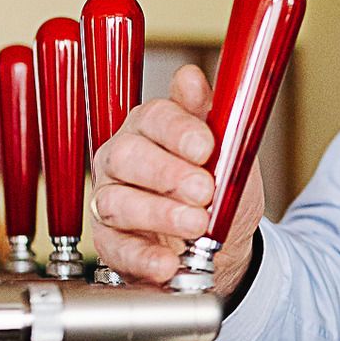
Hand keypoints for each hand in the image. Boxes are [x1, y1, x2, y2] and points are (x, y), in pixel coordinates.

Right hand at [89, 64, 263, 293]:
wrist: (223, 242)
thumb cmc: (218, 189)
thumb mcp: (228, 151)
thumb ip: (210, 115)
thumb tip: (191, 78)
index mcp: (151, 128)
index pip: (155, 117)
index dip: (180, 131)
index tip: (206, 147)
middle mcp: (123, 159)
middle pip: (127, 156)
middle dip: (167, 174)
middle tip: (203, 189)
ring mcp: (112, 200)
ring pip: (117, 202)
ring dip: (159, 214)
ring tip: (197, 225)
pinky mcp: (111, 242)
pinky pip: (118, 249)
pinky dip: (144, 257)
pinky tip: (168, 262)